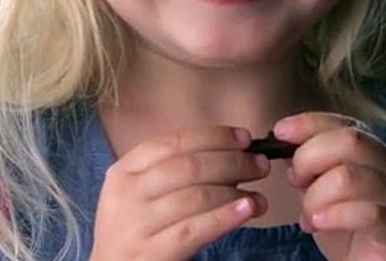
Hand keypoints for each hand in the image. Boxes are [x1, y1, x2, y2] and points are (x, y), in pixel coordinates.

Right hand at [90, 125, 270, 260]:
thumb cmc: (135, 229)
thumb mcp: (140, 193)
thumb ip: (173, 171)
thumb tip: (231, 151)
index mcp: (125, 170)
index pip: (174, 142)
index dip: (214, 136)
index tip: (244, 138)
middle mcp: (127, 193)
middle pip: (190, 166)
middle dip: (232, 161)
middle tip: (260, 165)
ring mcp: (136, 224)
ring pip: (196, 196)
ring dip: (235, 192)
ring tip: (258, 197)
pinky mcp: (150, 253)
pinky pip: (195, 230)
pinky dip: (225, 217)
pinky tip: (247, 210)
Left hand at [274, 112, 385, 260]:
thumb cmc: (349, 229)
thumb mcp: (324, 190)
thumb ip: (311, 167)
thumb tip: (284, 144)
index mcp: (375, 153)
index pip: (344, 124)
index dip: (309, 123)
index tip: (279, 131)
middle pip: (349, 141)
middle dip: (309, 157)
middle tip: (294, 181)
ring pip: (349, 177)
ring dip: (316, 195)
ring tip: (307, 216)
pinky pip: (367, 213)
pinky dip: (334, 216)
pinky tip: (316, 224)